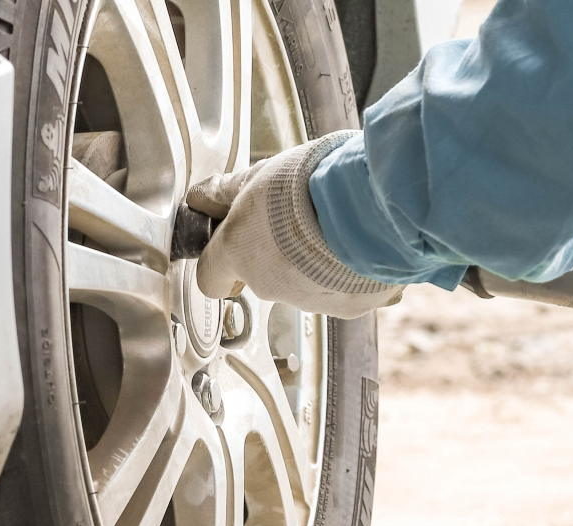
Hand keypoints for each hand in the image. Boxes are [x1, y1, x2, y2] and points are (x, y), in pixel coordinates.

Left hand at [188, 131, 402, 318]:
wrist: (371, 204)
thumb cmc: (314, 186)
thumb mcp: (259, 174)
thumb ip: (225, 192)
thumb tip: (201, 198)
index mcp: (238, 253)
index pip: (209, 277)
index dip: (219, 261)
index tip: (230, 243)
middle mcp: (269, 285)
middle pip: (261, 276)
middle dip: (275, 251)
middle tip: (295, 217)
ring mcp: (309, 299)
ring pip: (304, 284)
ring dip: (314, 260)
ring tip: (333, 225)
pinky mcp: (350, 305)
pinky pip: (345, 288)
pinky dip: (348, 270)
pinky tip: (359, 243)